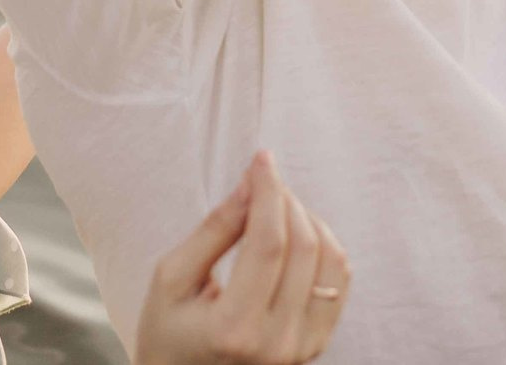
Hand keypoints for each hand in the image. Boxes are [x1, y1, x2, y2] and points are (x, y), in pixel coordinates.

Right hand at [132, 152, 348, 364]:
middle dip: (285, 200)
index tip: (261, 161)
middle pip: (303, 247)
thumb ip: (214, 230)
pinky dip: (323, 246)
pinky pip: (338, 281)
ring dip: (307, 219)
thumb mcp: (171, 279)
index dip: (268, 192)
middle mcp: (276, 344)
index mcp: (233, 329)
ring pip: (330, 260)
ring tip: (276, 208)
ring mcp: (301, 349)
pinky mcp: (315, 346)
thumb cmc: (167, 333)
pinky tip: (296, 235)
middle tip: (262, 181)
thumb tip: (251, 185)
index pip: (268, 244)